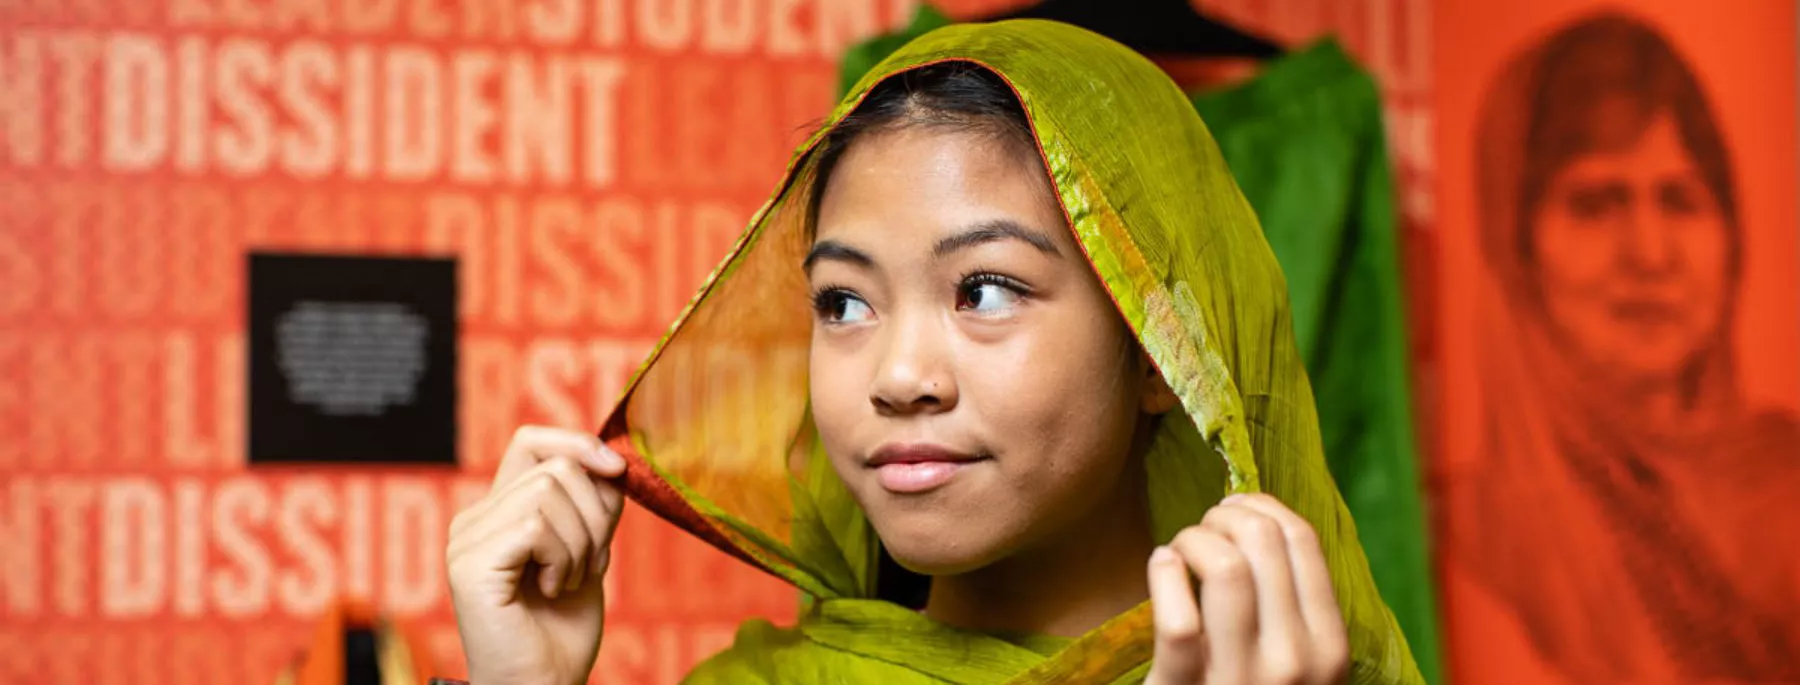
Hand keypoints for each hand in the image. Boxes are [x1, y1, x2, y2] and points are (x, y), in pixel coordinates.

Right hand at [448, 426, 627, 684]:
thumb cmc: (563, 629)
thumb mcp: (589, 551)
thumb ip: (592, 505)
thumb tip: (613, 460)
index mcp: (498, 511)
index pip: (531, 441)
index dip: (577, 442)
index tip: (616, 469)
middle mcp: (474, 518)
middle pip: (555, 467)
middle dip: (594, 515)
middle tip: (586, 565)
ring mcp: (466, 540)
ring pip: (548, 492)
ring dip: (580, 543)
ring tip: (565, 581)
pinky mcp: (469, 563)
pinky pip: (536, 526)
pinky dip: (562, 558)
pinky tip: (551, 589)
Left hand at [1145, 493, 1348, 684]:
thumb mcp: (1297, 663)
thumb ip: (1291, 606)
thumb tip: (1262, 519)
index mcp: (1329, 648)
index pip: (1302, 542)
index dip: (1262, 506)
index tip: (1235, 508)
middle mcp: (1296, 662)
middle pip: (1263, 542)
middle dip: (1223, 517)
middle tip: (1201, 530)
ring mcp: (1242, 680)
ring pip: (1226, 568)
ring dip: (1193, 539)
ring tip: (1179, 552)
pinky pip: (1178, 619)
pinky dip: (1164, 573)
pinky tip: (1160, 566)